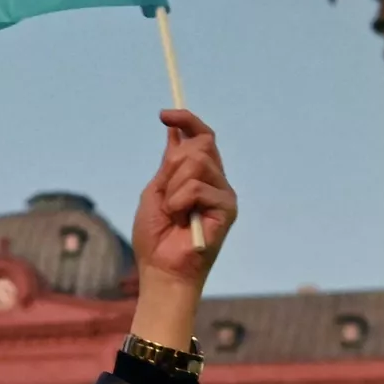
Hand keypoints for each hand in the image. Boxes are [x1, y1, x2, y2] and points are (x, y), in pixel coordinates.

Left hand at [128, 110, 235, 350]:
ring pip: (196, 163)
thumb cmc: (155, 237)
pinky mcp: (227, 208)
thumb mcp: (156, 191)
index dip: (186, 120)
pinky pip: (197, 187)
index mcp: (200, 176)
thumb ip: (169, 164)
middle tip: (166, 195)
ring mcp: (224, 194)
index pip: (202, 136)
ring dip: (173, 188)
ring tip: (173, 212)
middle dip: (173, 166)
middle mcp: (217, 181)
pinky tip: (181, 220)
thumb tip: (175, 132)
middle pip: (200, 144)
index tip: (164, 114)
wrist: (160, 269)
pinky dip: (179, 201)